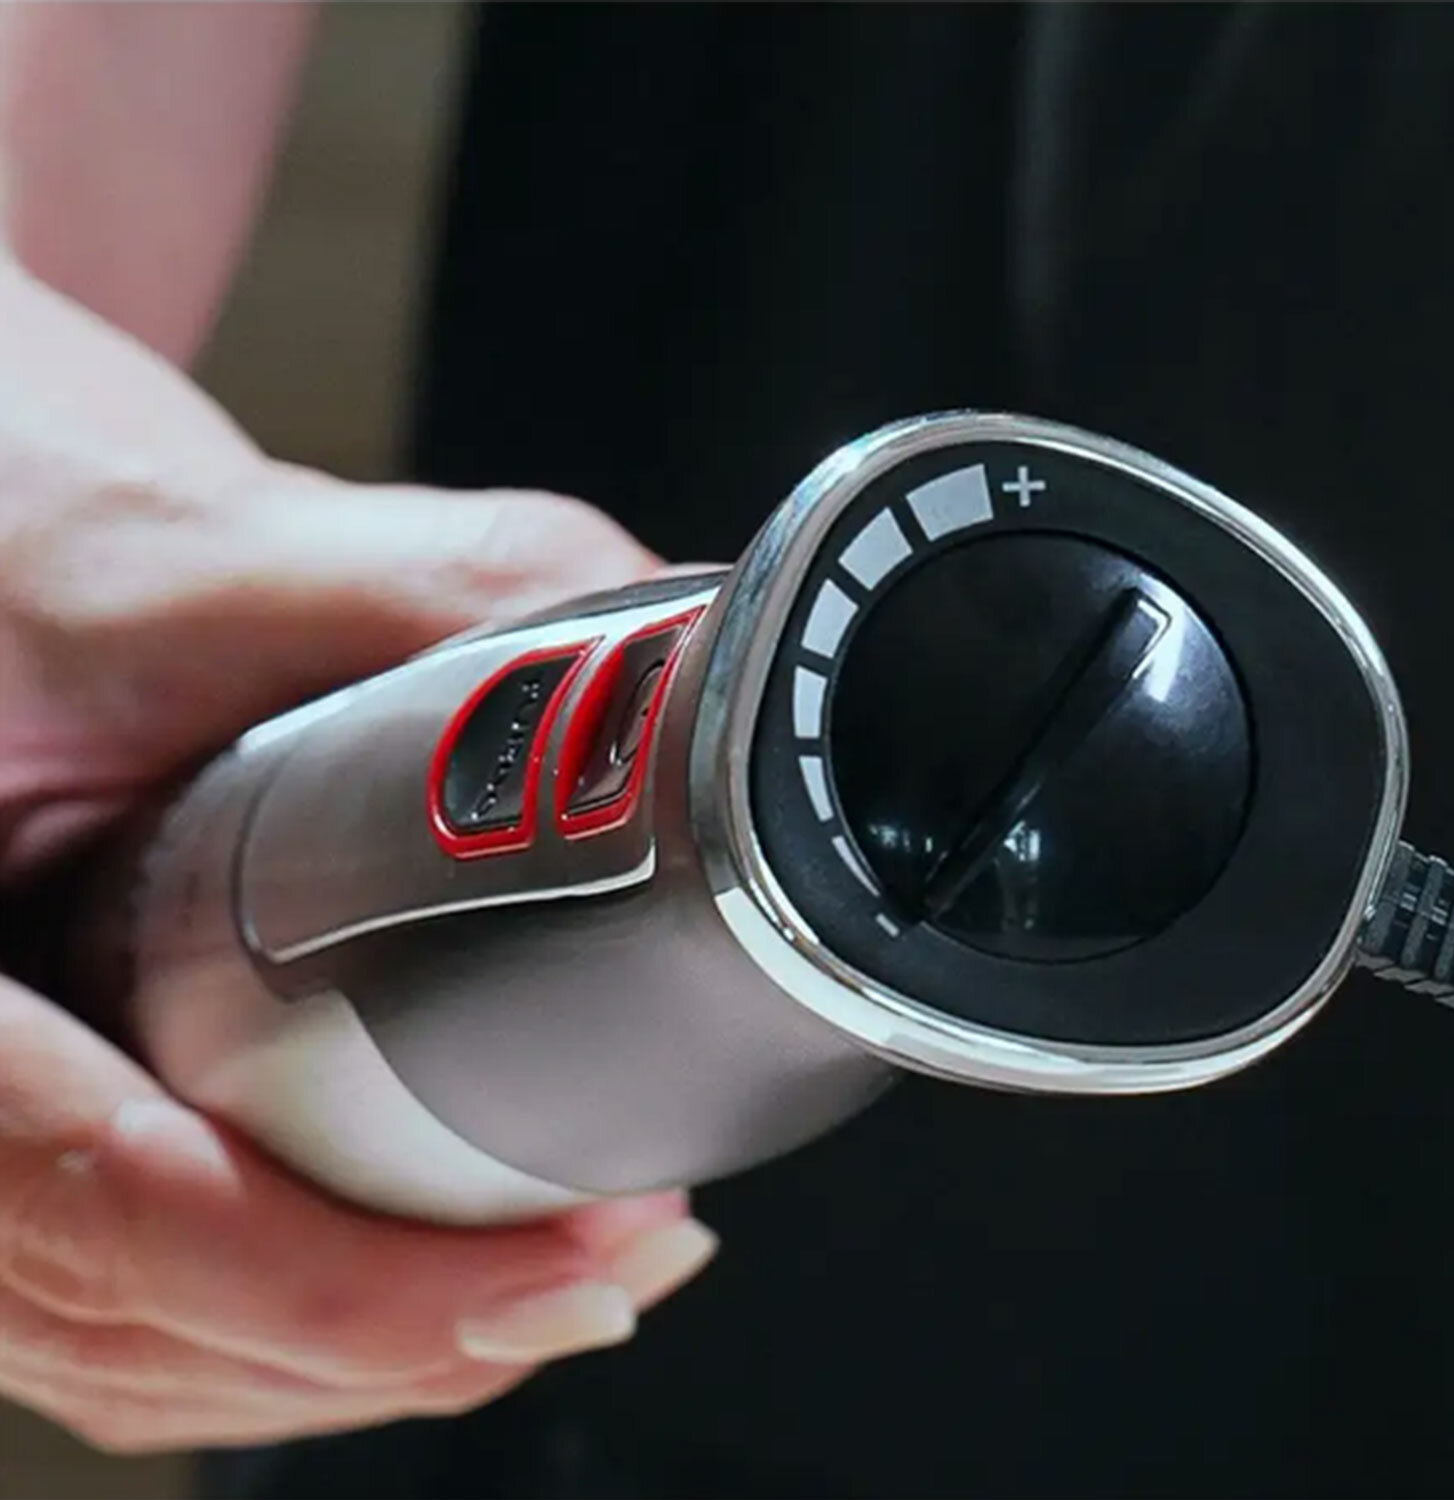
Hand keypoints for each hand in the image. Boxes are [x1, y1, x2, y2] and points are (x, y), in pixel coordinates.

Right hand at [0, 258, 716, 1450]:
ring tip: (568, 1273)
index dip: (363, 1285)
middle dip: (413, 1329)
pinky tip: (433, 1274)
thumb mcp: (168, 552)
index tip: (572, 1260)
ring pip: (149, 1346)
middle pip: (150, 1320)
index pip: (112, 1206)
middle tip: (621, 1257)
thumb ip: (423, 594)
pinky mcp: (22, 1128)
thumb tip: (663, 665)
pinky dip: (300, 1319)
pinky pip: (142, 1303)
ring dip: (371, 1347)